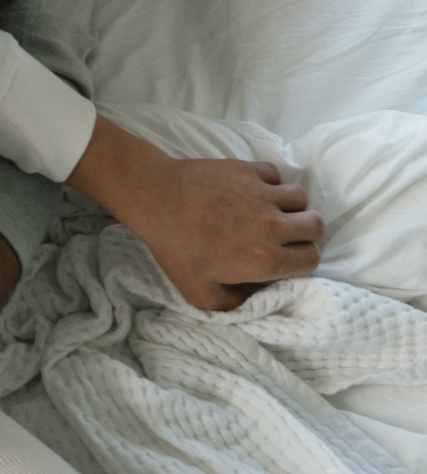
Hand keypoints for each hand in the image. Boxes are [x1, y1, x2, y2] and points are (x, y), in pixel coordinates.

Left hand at [68, 117, 322, 310]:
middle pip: (316, 225)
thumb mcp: (202, 296)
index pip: (312, 259)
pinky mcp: (248, 169)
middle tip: (288, 234)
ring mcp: (261, 193)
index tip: (289, 258)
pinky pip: (276, 173)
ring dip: (292, 206)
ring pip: (301, 196)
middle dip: (307, 233)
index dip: (303, 260)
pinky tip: (256, 191)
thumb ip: (238, 304)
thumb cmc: (176, 249)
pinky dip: (272, 182)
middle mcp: (271, 226)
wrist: (156, 199)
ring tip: (275, 210)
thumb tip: (258, 298)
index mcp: (265, 259)